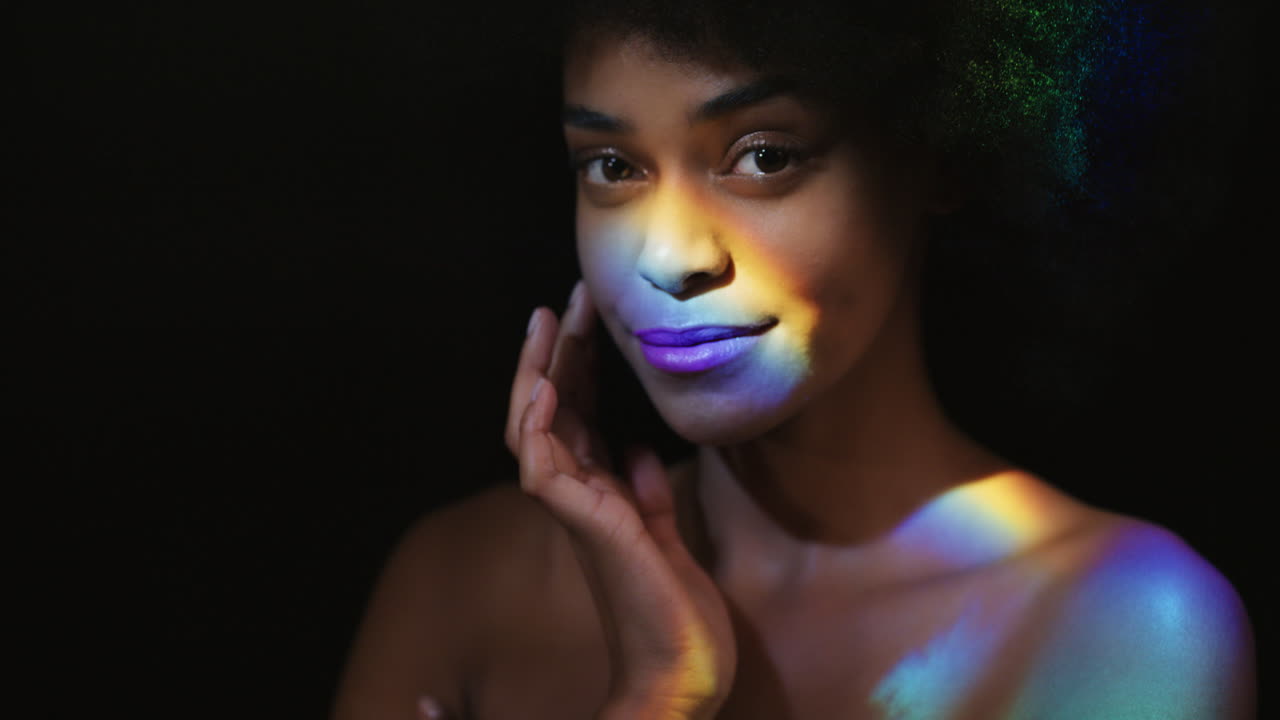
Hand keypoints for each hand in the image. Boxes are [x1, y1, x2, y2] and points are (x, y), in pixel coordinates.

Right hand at [506, 280, 736, 718]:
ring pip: (535, 430)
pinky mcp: (587, 526)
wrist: (682, 673)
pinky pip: (542, 468)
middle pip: (550, 413)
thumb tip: (638, 450)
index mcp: (598, 498)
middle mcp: (579, 499)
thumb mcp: (667, 536)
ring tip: (548, 323)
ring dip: (539, 375)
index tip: (586, 320)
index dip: (576, 369)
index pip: (575, 420)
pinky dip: (540, 425)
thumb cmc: (674, 613)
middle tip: (565, 300)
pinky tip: (549, 386)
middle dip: (555, 355)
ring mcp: (576, 512)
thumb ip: (647, 494)